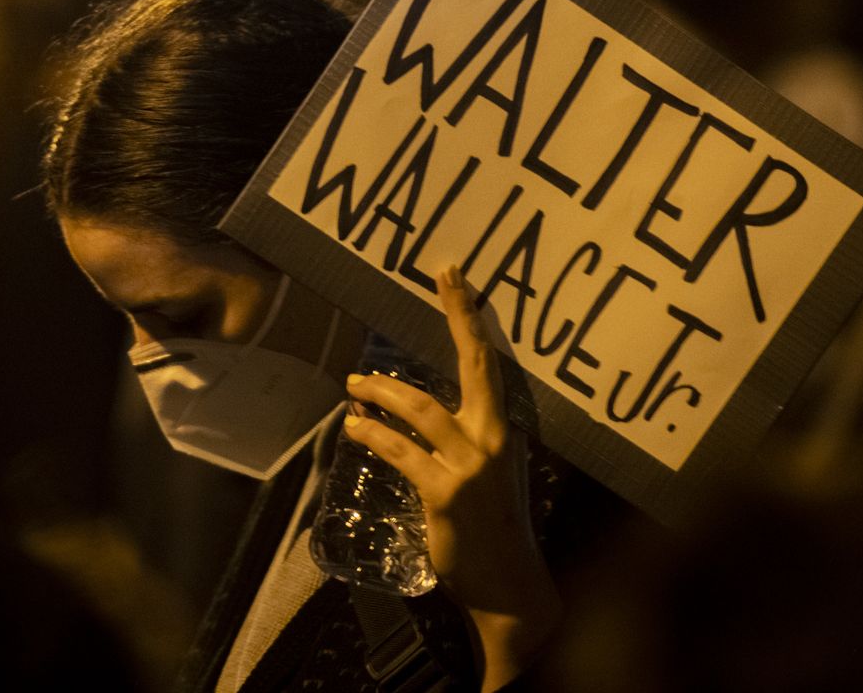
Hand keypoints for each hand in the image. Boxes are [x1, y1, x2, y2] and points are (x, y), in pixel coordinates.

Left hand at [342, 264, 560, 692]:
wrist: (509, 586)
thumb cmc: (493, 528)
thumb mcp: (486, 473)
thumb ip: (460, 438)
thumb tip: (411, 406)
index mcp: (503, 430)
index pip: (488, 362)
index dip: (469, 316)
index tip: (453, 276)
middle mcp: (492, 439)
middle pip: (470, 366)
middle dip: (453, 317)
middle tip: (434, 280)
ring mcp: (470, 466)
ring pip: (420, 408)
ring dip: (381, 391)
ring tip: (353, 386)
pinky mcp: (444, 493)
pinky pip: (400, 451)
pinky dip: (372, 435)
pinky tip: (355, 427)